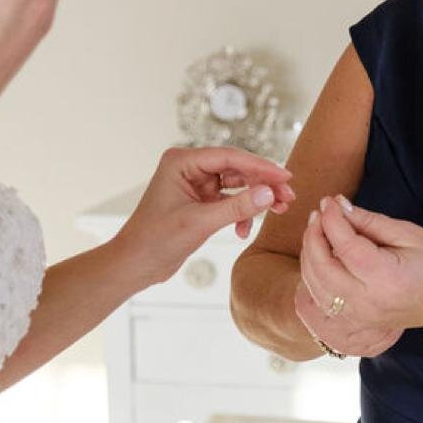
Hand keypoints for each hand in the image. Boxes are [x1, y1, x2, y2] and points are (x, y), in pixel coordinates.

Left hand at [123, 144, 293, 281]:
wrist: (135, 265)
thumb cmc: (156, 240)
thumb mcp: (200, 222)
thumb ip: (237, 207)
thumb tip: (270, 193)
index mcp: (181, 162)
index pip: (230, 157)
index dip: (261, 166)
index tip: (286, 176)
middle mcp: (188, 168)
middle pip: (237, 169)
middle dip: (262, 184)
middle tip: (287, 198)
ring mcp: (195, 185)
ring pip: (236, 185)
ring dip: (255, 199)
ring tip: (278, 210)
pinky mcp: (199, 202)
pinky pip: (229, 201)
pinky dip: (240, 214)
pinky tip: (243, 231)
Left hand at [295, 196, 422, 353]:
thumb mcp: (409, 234)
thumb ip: (370, 222)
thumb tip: (338, 206)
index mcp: (386, 278)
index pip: (345, 247)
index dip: (332, 220)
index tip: (329, 201)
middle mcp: (368, 302)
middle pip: (323, 268)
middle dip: (314, 236)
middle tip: (319, 213)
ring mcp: (360, 316)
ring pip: (316, 286)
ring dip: (310, 256)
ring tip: (317, 230)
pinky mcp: (357, 322)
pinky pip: (322, 302)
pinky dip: (313, 279)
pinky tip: (318, 259)